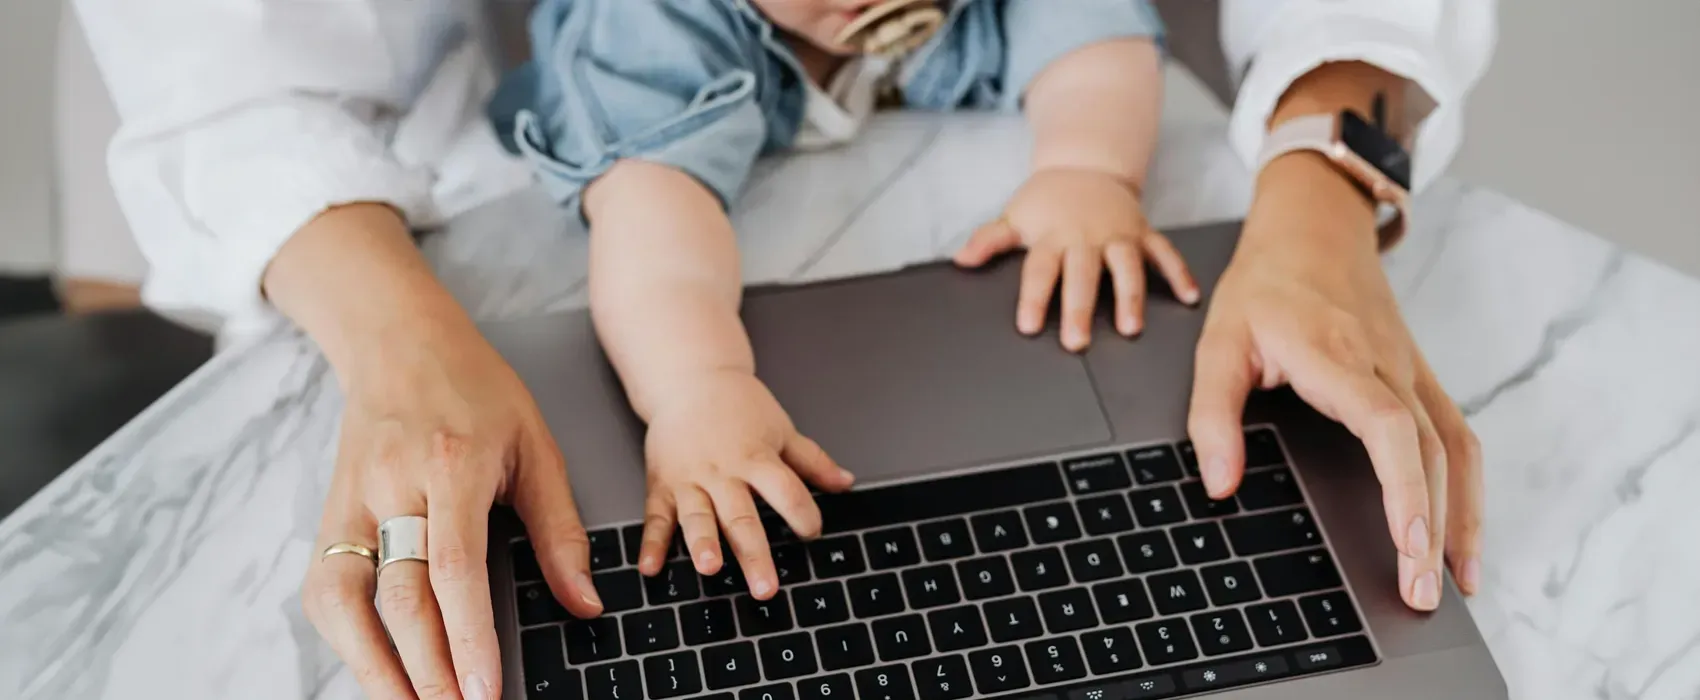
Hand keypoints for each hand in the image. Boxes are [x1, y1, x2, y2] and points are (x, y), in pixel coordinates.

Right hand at [301, 321, 600, 699]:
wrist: (399, 339)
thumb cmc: (477, 389)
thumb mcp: (537, 445)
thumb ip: (560, 530)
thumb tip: (585, 603)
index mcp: (453, 465)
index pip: (454, 570)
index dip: (468, 639)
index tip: (484, 693)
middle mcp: (393, 486)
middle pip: (399, 597)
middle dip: (427, 670)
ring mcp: (351, 501)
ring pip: (345, 600)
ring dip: (373, 669)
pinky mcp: (328, 513)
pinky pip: (324, 587)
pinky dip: (345, 638)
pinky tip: (374, 671)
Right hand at [636, 369, 854, 597]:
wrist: (688, 380)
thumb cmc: (738, 406)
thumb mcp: (781, 429)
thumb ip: (812, 461)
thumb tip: (846, 482)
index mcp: (756, 457)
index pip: (785, 490)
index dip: (801, 513)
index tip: (812, 532)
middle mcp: (722, 471)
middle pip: (741, 516)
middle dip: (753, 553)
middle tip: (764, 588)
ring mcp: (689, 479)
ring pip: (697, 517)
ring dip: (702, 544)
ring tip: (710, 567)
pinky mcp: (660, 484)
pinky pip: (656, 517)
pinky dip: (652, 543)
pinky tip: (650, 567)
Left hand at [954, 167, 1199, 351]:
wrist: (1085, 165)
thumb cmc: (1047, 200)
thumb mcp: (1015, 216)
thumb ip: (990, 240)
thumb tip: (960, 260)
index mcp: (1054, 237)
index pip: (1041, 270)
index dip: (1033, 297)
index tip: (1028, 325)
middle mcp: (1087, 237)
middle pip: (1082, 275)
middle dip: (1080, 308)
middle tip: (1076, 341)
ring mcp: (1119, 235)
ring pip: (1126, 267)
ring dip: (1130, 296)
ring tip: (1131, 327)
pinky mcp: (1143, 233)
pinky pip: (1164, 253)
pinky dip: (1179, 273)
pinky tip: (1189, 297)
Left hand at [1187, 153, 1481, 611]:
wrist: (1314, 224)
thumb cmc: (1265, 283)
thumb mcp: (1217, 341)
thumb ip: (1214, 414)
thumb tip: (1219, 483)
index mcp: (1339, 359)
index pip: (1389, 429)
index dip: (1405, 488)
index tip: (1408, 542)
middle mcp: (1388, 368)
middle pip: (1431, 455)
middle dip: (1434, 530)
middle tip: (1423, 596)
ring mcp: (1412, 372)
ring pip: (1456, 450)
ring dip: (1463, 517)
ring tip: (1458, 582)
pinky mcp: (1419, 377)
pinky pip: (1457, 436)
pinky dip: (1466, 487)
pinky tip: (1460, 529)